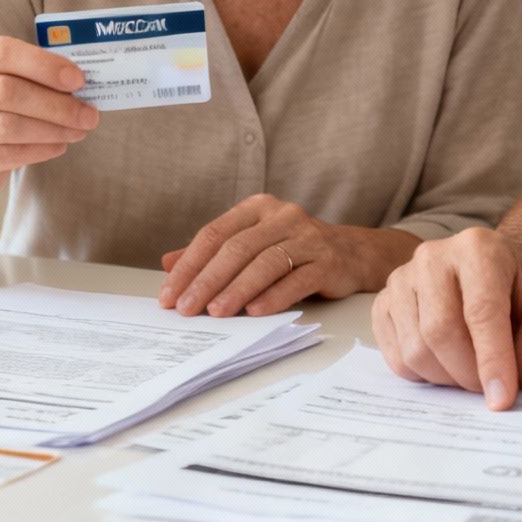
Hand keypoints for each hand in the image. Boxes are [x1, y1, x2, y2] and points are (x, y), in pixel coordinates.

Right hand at [0, 36, 97, 203]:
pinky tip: (59, 145)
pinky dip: (39, 150)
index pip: (1, 52)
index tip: (78, 79)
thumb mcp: (1, 81)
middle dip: (55, 103)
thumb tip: (78, 81)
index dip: (43, 65)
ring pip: (7, 126)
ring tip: (80, 130)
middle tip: (88, 113)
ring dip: (52, 128)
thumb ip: (30, 74)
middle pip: (6, 91)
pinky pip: (6, 155)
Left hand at [158, 195, 383, 317]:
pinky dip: (274, 296)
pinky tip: (255, 312)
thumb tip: (167, 263)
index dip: (189, 266)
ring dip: (237, 290)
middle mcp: (283, 216)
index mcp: (257, 208)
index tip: (169, 295)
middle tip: (187, 309)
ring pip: (265, 262)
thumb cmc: (294, 250)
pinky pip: (297, 279)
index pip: (214, 234)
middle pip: (237, 248)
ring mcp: (308, 237)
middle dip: (208, 281)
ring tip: (216, 313)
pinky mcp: (328, 261)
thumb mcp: (252, 244)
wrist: (353, 253)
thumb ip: (213, 253)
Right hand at [370, 228, 521, 410]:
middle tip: (489, 388)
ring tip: (471, 370)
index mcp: (479, 249)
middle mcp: (433, 257)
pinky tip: (446, 363)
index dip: (492, 360)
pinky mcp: (384, 302)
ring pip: (415, 349)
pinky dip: (422, 374)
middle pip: (440, 331)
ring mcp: (402, 278)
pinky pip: (395, 356)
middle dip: (467, 373)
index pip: (481, 311)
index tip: (502, 399)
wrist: (497, 268)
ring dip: (446, 377)